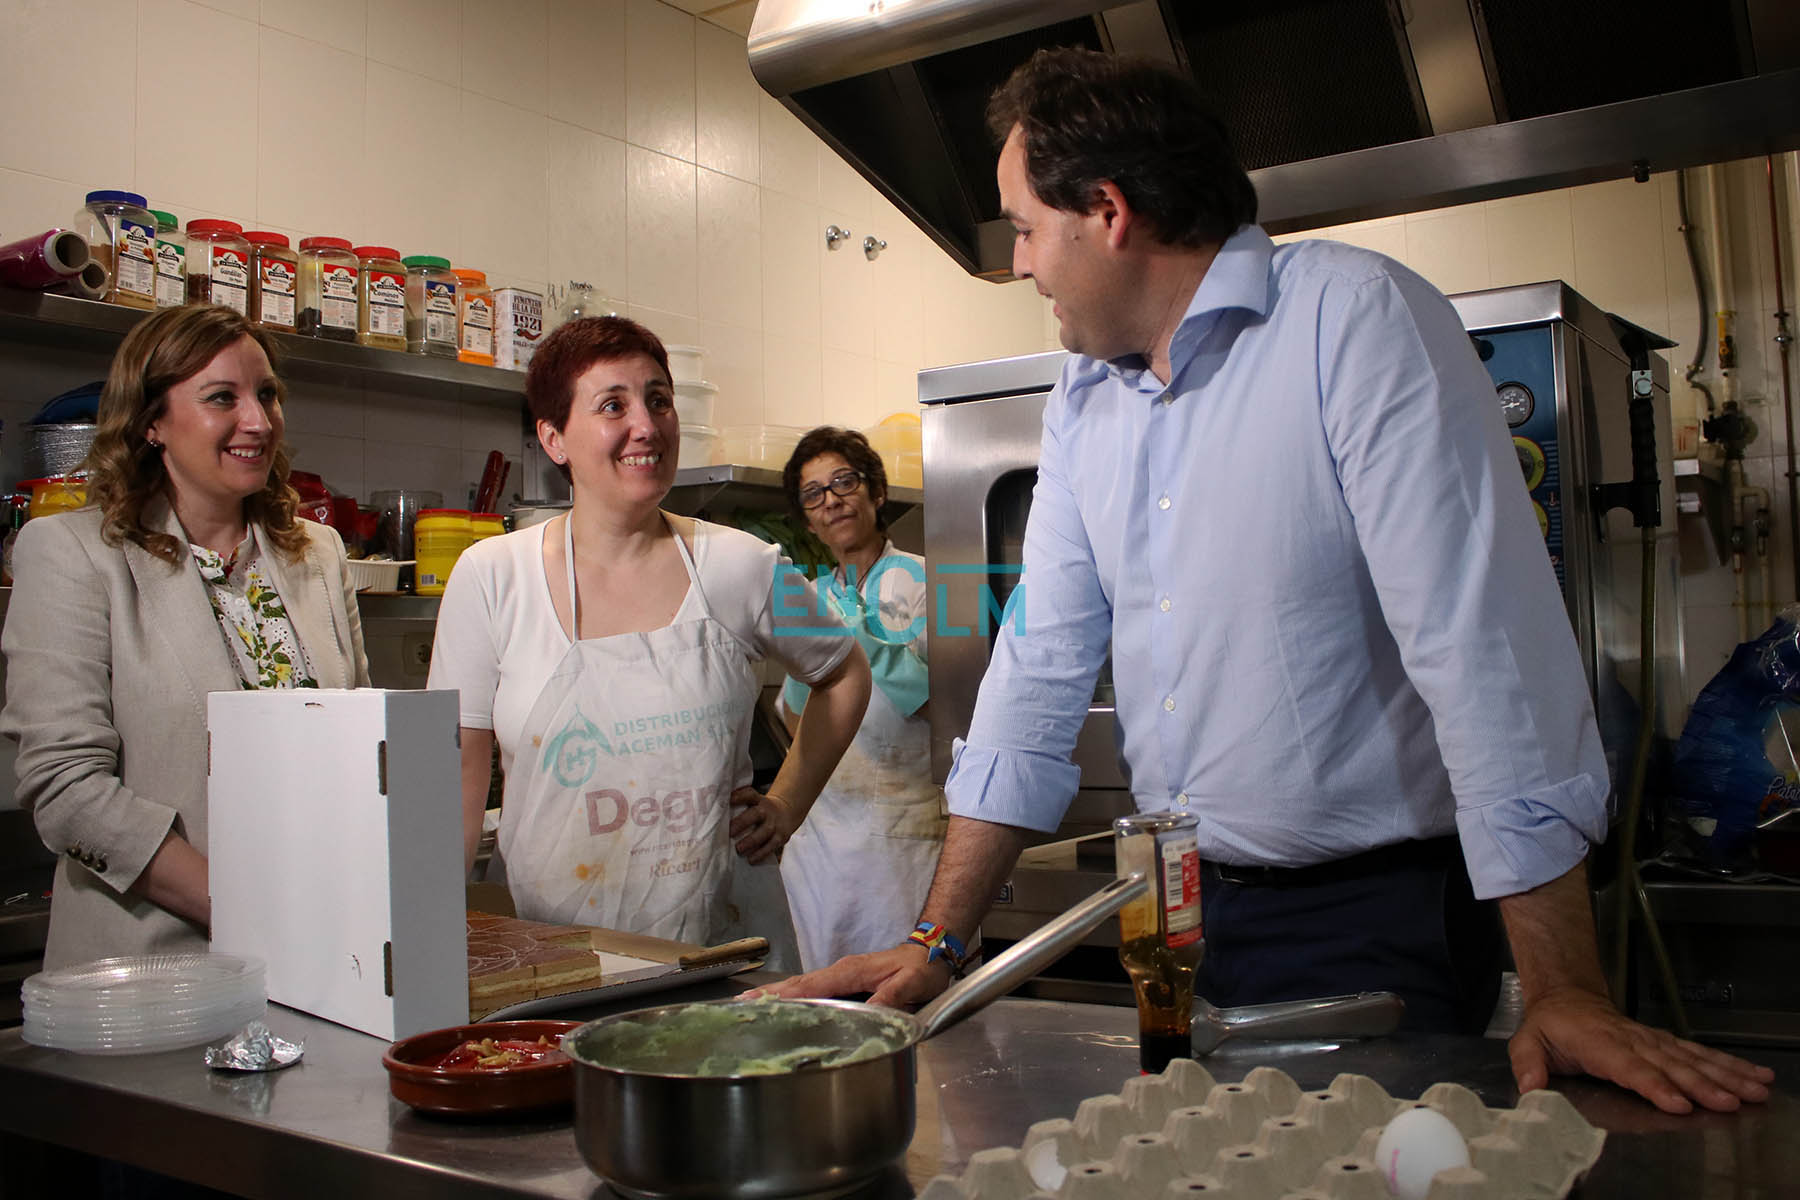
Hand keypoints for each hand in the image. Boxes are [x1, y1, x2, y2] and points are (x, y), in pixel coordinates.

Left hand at [728, 787, 798, 864]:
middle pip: (756, 814)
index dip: (738, 796)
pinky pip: (772, 845)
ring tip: (739, 849)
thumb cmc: (760, 810)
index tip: (727, 801)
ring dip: (751, 841)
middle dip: (742, 823)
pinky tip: (751, 859)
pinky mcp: (781, 837)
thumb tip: (711, 812)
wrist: (787, 812)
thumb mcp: (753, 803)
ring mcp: (775, 823)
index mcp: (758, 800)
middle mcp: (767, 810)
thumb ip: (738, 806)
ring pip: (765, 831)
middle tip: (729, 832)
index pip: (749, 794)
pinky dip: (761, 853)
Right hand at [756, 944, 952, 1008]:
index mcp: (852, 971)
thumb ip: (890, 997)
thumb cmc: (921, 969)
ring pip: (803, 984)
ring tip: (750, 1004)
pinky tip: (782, 1005)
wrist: (931, 952)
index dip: (788, 995)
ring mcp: (841, 975)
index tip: (762, 1001)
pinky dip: (793, 995)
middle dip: (770, 992)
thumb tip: (869, 1012)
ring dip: (777, 994)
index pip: (814, 984)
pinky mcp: (844, 981)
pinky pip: (813, 988)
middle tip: (741, 1003)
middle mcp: (842, 970)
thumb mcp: (912, 984)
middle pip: (799, 982)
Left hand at [1509, 986, 1774, 1113]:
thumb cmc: (1551, 1025)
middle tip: (1729, 1103)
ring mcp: (1652, 1040)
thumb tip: (1532, 1087)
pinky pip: (1698, 1053)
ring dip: (1724, 1075)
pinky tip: (1753, 1076)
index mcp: (1599, 1043)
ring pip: (1691, 1058)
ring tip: (1754, 1090)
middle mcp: (1631, 1040)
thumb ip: (1528, 1063)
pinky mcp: (1664, 1042)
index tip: (1678, 1102)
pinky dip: (1727, 1065)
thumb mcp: (1528, 1040)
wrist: (1568, 996)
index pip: (1629, 1066)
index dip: (1654, 1084)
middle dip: (1700, 1085)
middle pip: (1670, 1065)